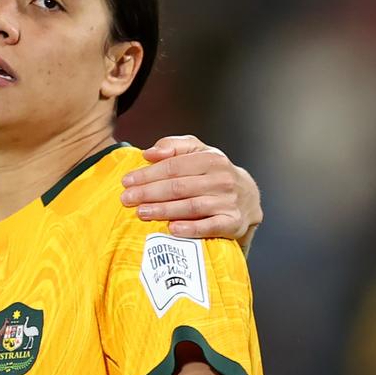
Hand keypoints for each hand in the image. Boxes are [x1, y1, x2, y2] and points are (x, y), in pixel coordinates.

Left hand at [120, 135, 262, 248]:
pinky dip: (191, 228)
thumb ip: (174, 146)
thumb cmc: (214, 173)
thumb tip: (149, 152)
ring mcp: (229, 201)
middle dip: (149, 193)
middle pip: (179, 187)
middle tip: (127, 199)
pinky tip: (172, 229)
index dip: (148, 174)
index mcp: (211, 159)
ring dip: (163, 210)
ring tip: (141, 212)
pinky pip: (210, 226)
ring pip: (191, 206)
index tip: (127, 181)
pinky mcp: (233, 222)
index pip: (174, 166)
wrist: (248, 197)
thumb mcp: (199, 152)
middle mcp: (221, 179)